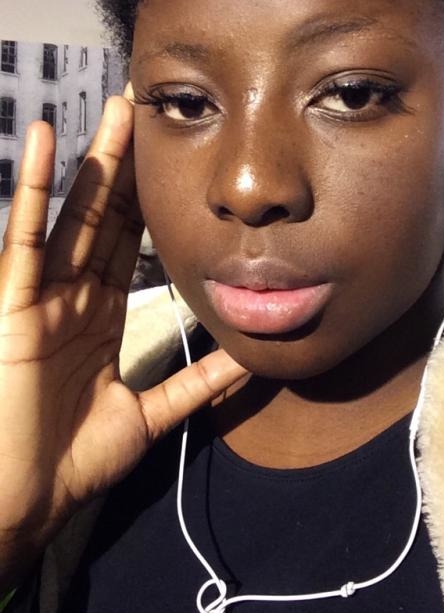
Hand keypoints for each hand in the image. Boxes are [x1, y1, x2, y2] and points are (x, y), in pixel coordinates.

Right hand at [0, 97, 246, 587]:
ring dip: (93, 164)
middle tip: (147, 111)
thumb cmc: (73, 462)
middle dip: (126, 167)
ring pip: (71, 217)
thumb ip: (197, 385)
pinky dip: (30, 191)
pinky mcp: (13, 306)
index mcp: (97, 318)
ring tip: (115, 113)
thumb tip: (251, 359)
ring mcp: (39, 297)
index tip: (172, 160)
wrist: (28, 501)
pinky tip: (40, 142)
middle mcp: (70, 298)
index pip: (128, 247)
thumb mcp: (151, 415)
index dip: (148, 202)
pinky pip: (22, 240)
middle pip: (104, 220)